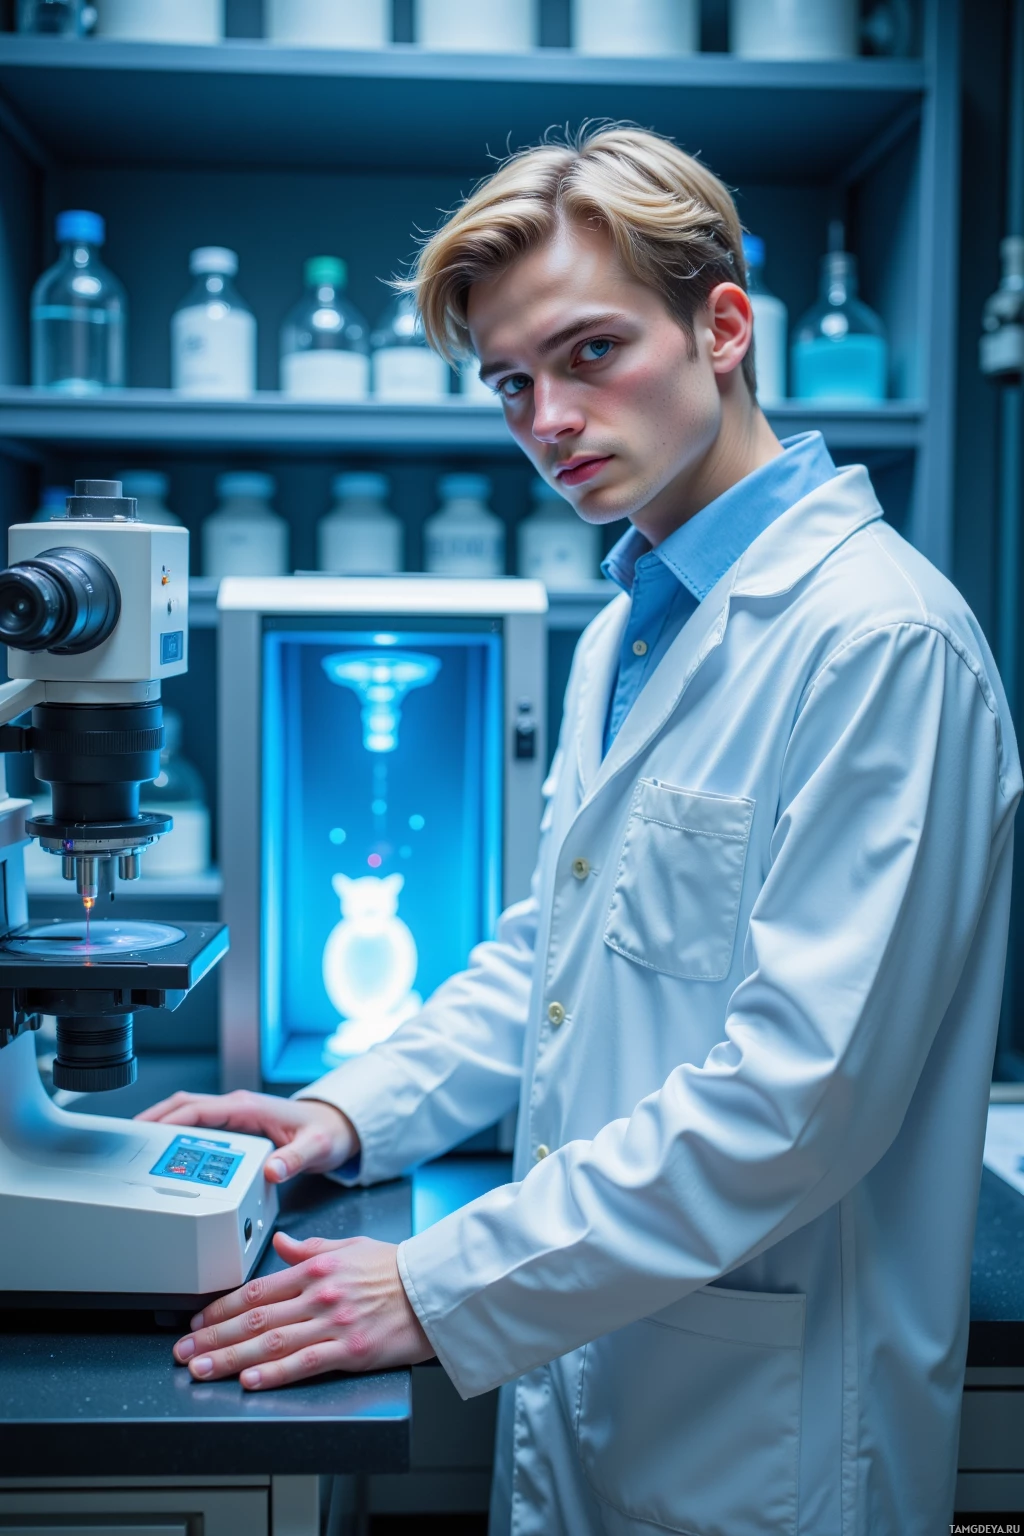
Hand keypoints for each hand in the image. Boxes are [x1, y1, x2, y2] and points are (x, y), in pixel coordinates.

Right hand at [135, 1089, 358, 1183]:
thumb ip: (294, 1160)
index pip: (198, 1109)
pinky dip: (178, 1135)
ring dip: (163, 1125)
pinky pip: (199, 1127)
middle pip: (184, 1106)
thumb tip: (272, 1169)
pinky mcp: (236, 1127)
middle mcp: (238, 1107)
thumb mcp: (315, 1148)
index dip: (168, 1119)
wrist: (337, 1130)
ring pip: (188, 1114)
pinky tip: (167, 1154)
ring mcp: (235, 1116)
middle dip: (154, 1118)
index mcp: (248, 1106)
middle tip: (127, 1140)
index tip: (143, 1132)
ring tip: (137, 1147)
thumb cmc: (326, 1133)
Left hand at [173, 1233, 434, 1388]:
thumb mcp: (350, 1247)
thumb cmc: (396, 1270)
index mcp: (316, 1268)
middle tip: (184, 1351)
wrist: (436, 1290)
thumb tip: (278, 1245)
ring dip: (230, 1358)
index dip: (221, 1308)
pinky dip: (273, 1374)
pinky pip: (304, 1364)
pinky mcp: (352, 1351)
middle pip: (255, 1319)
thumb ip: (310, 1248)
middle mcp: (319, 1294)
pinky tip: (249, 1380)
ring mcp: (334, 1323)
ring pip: (271, 1343)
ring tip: (201, 1369)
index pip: (257, 1290)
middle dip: (214, 1336)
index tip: (197, 1322)